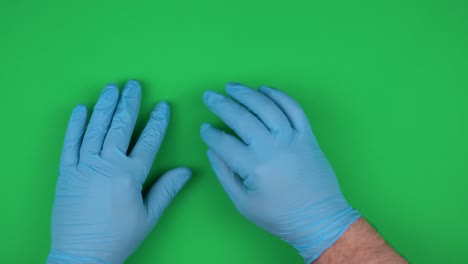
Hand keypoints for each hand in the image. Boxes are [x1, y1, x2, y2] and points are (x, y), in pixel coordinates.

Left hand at [48, 80, 190, 263]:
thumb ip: (167, 189)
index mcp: (130, 176)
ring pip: (95, 128)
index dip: (157, 121)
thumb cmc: (118, 237)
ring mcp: (84, 166)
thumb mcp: (149, 216)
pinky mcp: (65, 172)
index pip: (148, 140)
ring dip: (104, 106)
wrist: (82, 254)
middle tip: (134, 84)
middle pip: (120, 126)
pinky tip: (81, 109)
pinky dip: (75, 125)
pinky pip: (69, 143)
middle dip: (129, 103)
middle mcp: (107, 165)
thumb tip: (186, 170)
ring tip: (111, 88)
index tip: (162, 106)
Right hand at [200, 82, 358, 262]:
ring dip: (247, 94)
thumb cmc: (279, 215)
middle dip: (222, 104)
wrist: (319, 218)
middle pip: (242, 118)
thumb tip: (212, 150)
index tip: (204, 128)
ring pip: (267, 107)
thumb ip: (225, 174)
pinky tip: (264, 89)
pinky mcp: (307, 136)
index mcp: (254, 167)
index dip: (210, 133)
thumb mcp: (243, 203)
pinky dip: (279, 95)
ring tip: (232, 87)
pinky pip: (294, 108)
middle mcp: (273, 147)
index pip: (224, 142)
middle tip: (209, 96)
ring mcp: (292, 138)